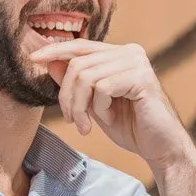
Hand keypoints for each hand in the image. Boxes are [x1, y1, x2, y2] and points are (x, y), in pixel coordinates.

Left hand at [30, 40, 195, 164]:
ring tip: (88, 125)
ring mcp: (137, 62)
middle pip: (78, 64)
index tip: (34, 58)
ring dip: (81, 106)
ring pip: (86, 77)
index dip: (55, 50)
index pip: (80, 46)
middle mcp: (130, 52)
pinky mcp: (142, 77)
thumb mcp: (94, 105)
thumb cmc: (131, 128)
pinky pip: (102, 88)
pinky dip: (99, 108)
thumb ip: (76, 84)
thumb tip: (49, 63)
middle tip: (74, 121)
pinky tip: (110, 119)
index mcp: (119, 54)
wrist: (162, 149)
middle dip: (67, 96)